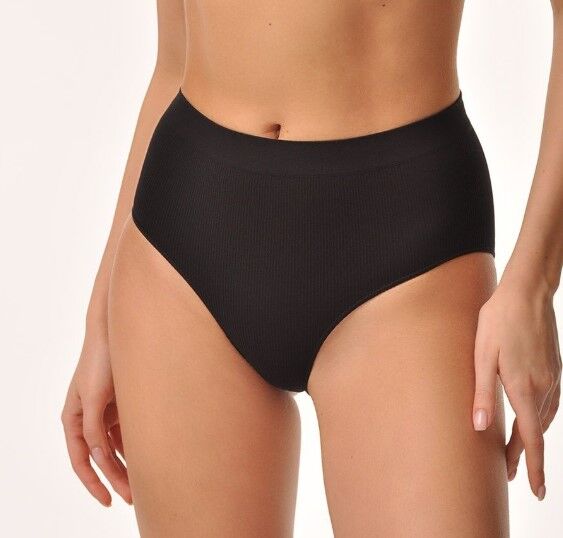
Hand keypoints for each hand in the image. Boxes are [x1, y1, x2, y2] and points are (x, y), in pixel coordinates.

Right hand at [61, 330, 131, 506]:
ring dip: (129, 463)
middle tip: (135, 497)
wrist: (116, 333)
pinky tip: (151, 455)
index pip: (81, 460)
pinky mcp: (122, 404)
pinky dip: (136, 445)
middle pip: (102, 458)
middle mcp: (88, 419)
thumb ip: (93, 428)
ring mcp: (106, 412)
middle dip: (117, 478)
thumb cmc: (100, 362)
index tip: (108, 501)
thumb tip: (99, 456)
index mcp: (74, 419)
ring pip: (117, 447)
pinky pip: (129, 431)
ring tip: (147, 481)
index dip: (94, 483)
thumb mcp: (94, 397)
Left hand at [472, 279, 560, 499]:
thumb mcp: (482, 354)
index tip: (537, 490)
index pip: (531, 438)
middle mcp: (543, 386)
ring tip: (519, 452)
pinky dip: (541, 419)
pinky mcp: (554, 368)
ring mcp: (552, 377)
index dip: (534, 466)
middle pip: (537, 432)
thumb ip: (483, 392)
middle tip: (514, 475)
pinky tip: (533, 420)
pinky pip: (550, 403)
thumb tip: (481, 427)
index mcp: (523, 386)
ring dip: (533, 438)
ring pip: (544, 418)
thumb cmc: (498, 321)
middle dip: (526, 456)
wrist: (526, 293)